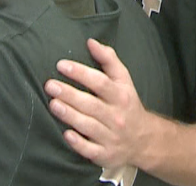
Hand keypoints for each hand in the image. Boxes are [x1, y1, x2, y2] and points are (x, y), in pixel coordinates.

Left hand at [44, 39, 151, 171]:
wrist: (145, 140)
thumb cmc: (126, 105)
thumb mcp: (123, 81)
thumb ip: (109, 59)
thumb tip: (90, 42)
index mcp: (121, 96)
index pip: (100, 83)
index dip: (80, 73)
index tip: (61, 65)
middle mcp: (117, 117)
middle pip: (92, 104)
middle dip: (70, 94)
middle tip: (50, 85)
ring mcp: (111, 137)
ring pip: (89, 126)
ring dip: (70, 115)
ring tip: (53, 104)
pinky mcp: (106, 155)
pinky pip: (91, 150)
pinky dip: (79, 143)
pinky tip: (66, 134)